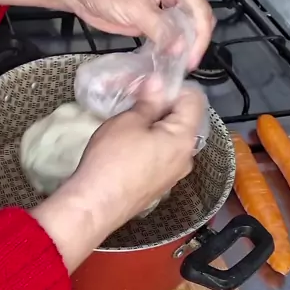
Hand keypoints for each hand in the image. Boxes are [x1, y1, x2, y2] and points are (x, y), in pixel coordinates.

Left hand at [0, 0, 213, 70]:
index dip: (200, 35)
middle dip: (193, 43)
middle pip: (196, 19)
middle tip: (184, 67)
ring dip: (182, 48)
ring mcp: (162, 5)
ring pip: (183, 29)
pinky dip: (168, 49)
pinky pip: (168, 36)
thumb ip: (161, 28)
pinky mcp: (151, 19)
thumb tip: (181, 49)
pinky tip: (165, 63)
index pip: (199, 8)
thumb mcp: (134, 6)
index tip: (192, 59)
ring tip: (176, 69)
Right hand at [32, 84, 206, 272]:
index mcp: (184, 138)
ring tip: (128, 122)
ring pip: (171, 139)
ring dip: (154, 126)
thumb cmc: (111, 160)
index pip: (194, 99)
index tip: (151, 85)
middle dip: (162, 106)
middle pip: (184, 120)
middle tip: (135, 101)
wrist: (95, 205)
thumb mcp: (128, 121)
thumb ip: (149, 101)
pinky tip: (126, 145)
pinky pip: (161, 156)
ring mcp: (174, 175)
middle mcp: (186, 157)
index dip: (175, 87)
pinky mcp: (159, 186)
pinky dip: (149, 145)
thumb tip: (159, 84)